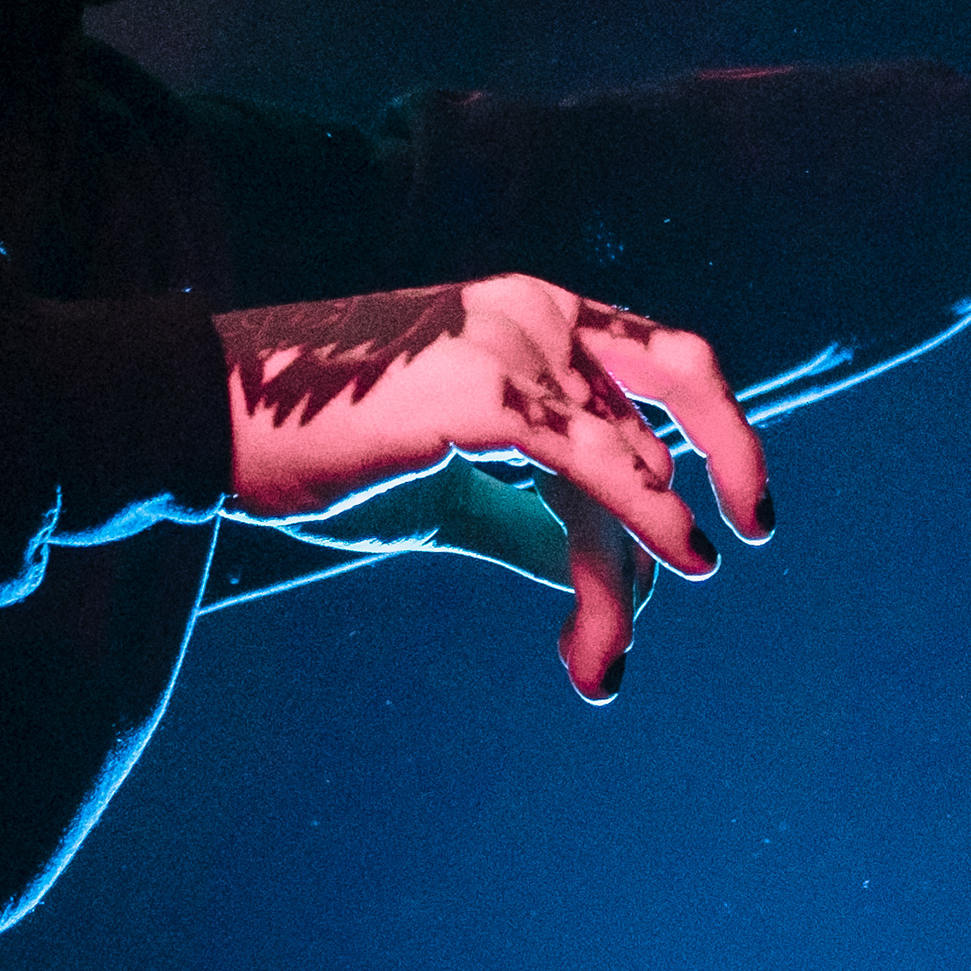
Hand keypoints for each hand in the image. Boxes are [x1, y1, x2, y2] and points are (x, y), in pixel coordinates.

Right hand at [218, 277, 771, 701]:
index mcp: (531, 315)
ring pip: (627, 460)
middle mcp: (536, 313)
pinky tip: (682, 561)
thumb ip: (533, 519)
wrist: (212, 420)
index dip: (682, 462)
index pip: (647, 379)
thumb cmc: (320, 453)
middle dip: (735, 451)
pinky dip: (649, 518)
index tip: (684, 558)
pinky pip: (598, 462)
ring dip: (634, 565)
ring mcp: (513, 343)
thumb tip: (615, 578)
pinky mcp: (487, 391)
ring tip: (602, 658)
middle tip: (758, 529)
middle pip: (679, 376)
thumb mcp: (449, 490)